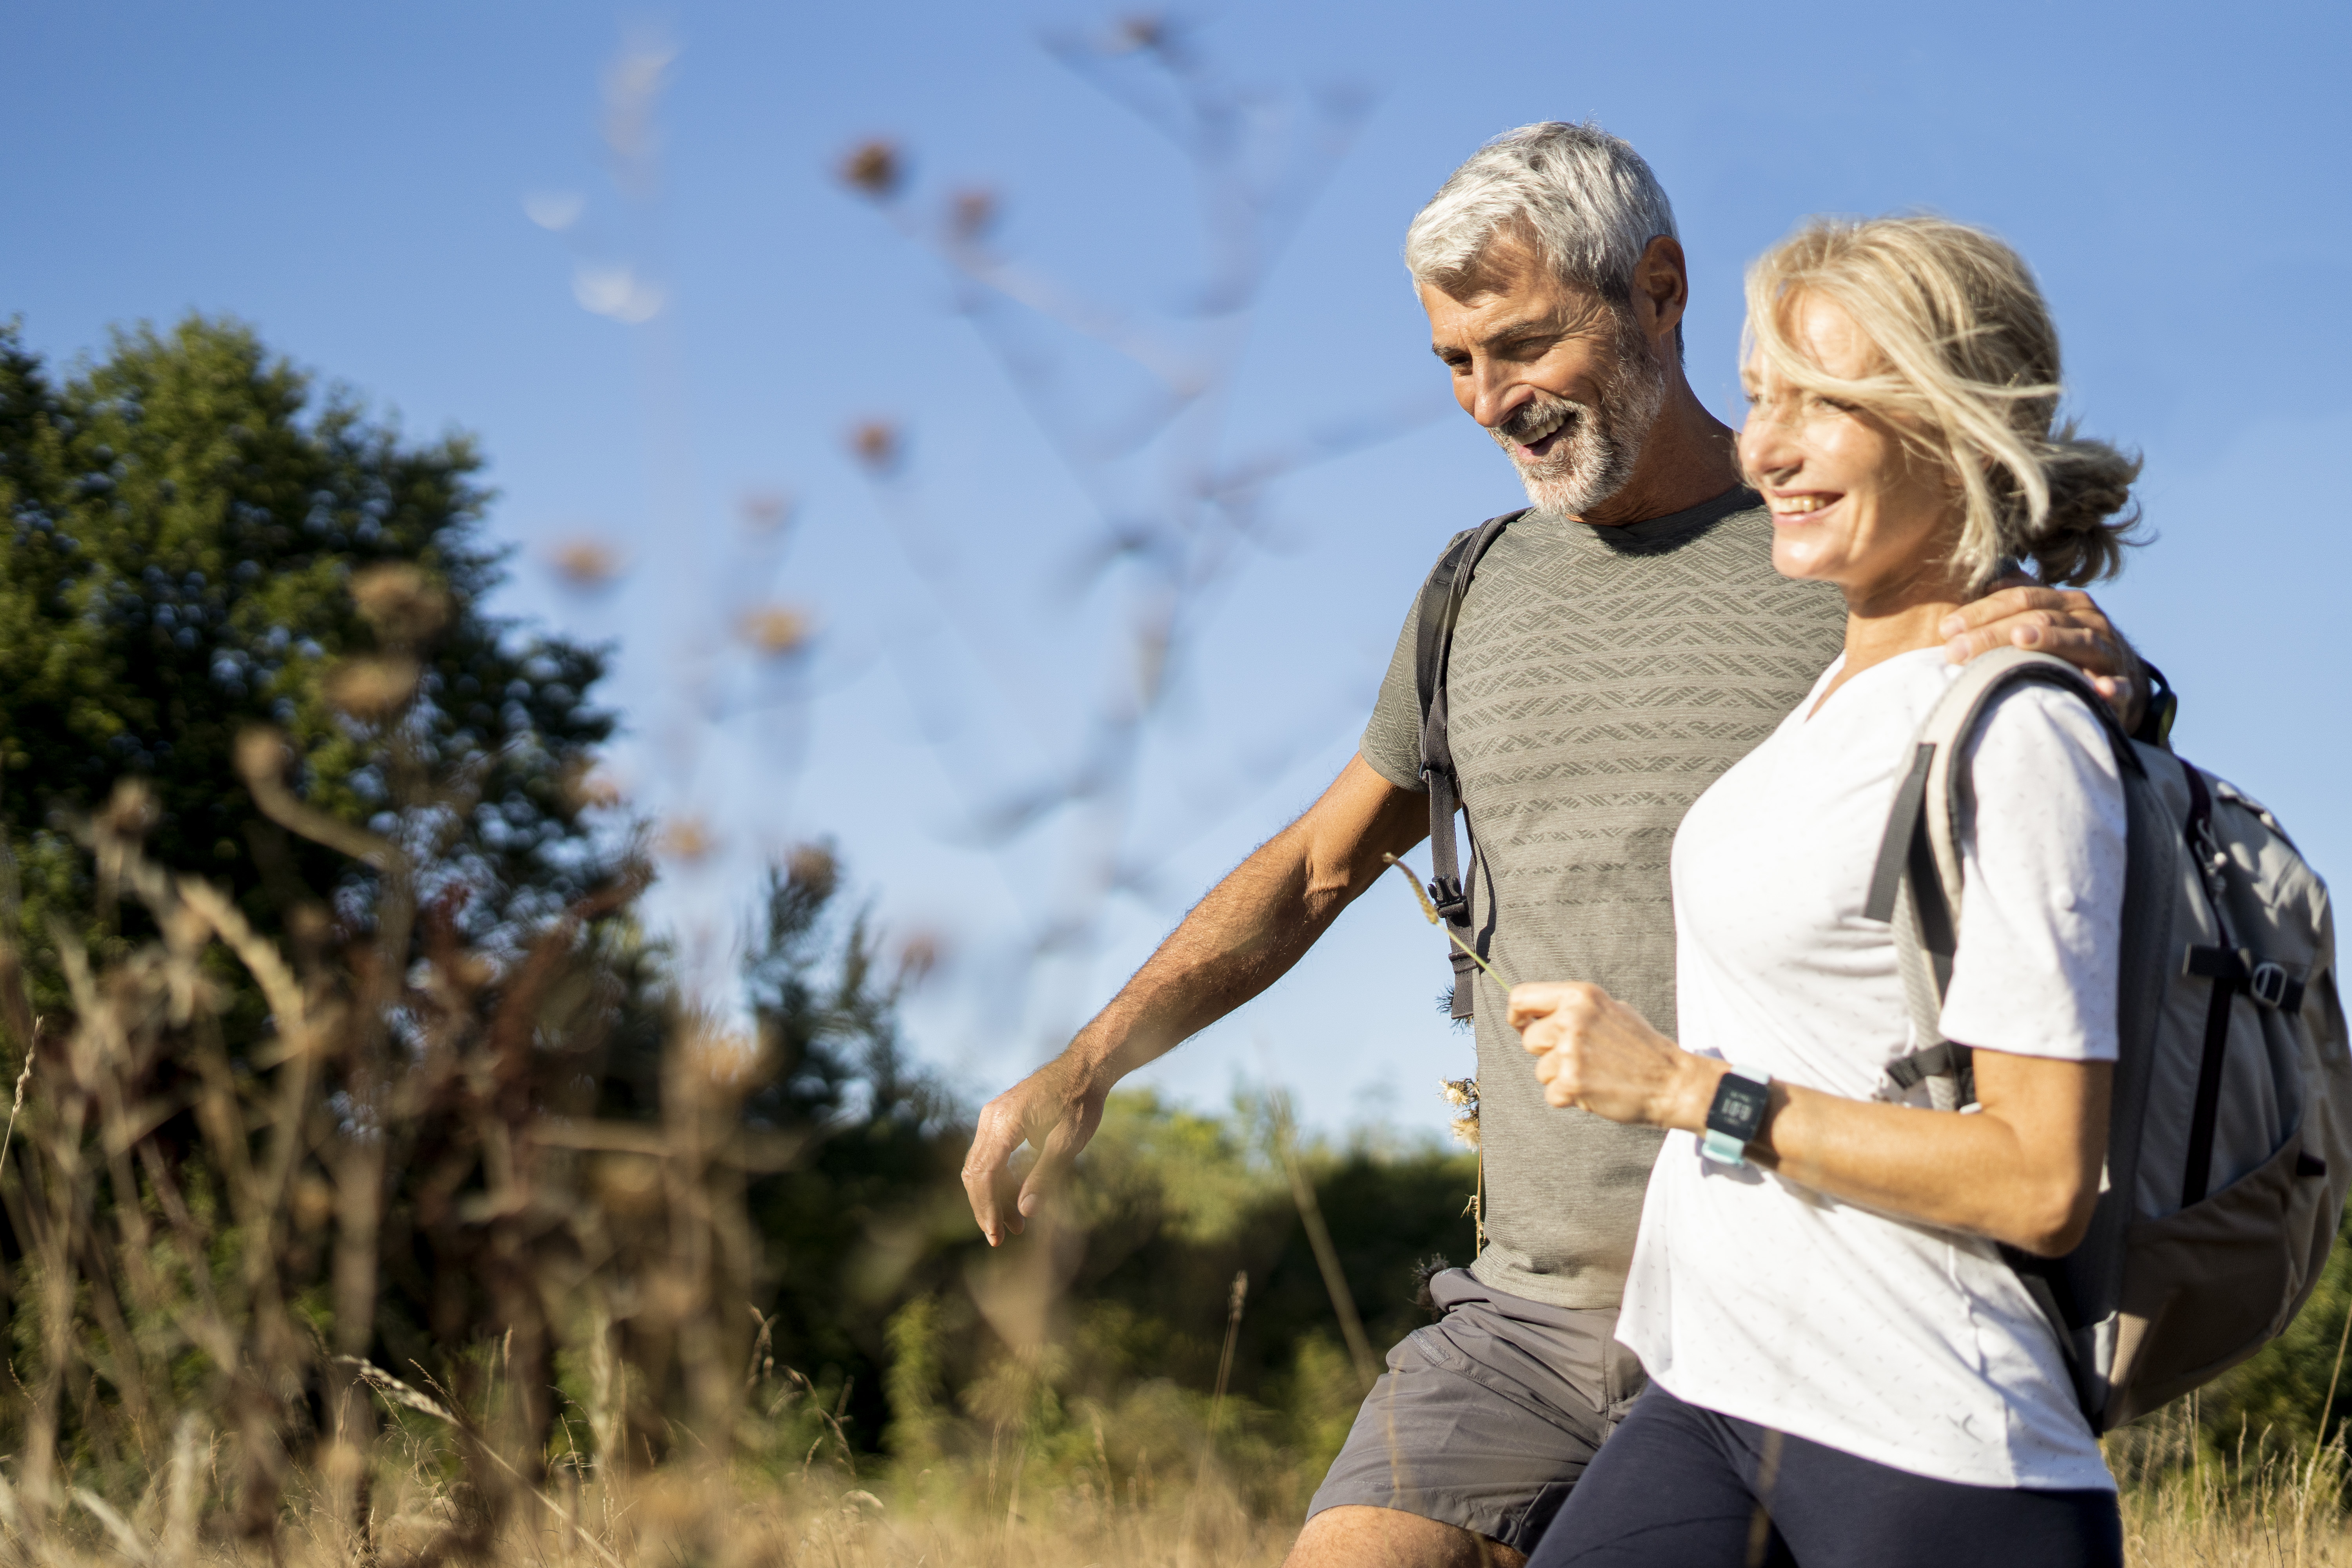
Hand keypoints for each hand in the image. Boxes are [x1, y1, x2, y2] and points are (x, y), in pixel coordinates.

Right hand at [960, 1055, 1109, 1245]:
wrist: (1085, 1066)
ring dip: (992, 1195)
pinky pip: (988, 1154)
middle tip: (1000, 1238)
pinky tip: (1015, 1197)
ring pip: (978, 1164)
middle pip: (975, 1172)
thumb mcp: (1069, 1141)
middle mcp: (991, 1117)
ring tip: (1015, 1224)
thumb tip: (1025, 1211)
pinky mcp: (998, 1117)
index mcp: (1006, 1122)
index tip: (996, 1236)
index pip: (985, 1174)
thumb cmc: (1081, 1101)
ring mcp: (992, 1115)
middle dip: (985, 1207)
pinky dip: (997, 1178)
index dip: (988, 1208)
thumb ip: (1045, 1175)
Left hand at [1507, 981, 1718, 1128]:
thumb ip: (1573, 1008)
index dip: (1517, 1014)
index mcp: (1580, 996)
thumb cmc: (1642, 1048)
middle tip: (1581, 1058)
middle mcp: (1572, 1019)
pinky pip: (1551, 1095)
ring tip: (1594, 1074)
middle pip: (1529, 1039)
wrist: (1673, 1082)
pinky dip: (1569, 1099)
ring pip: (1540, 1070)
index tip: (1521, 1025)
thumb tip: (1533, 1014)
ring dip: (1561, 1078)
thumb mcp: (1611, 1009)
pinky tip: (1595, 1091)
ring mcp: (1571, 1052)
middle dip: (1548, 1053)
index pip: (1521, 997)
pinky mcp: (1572, 1083)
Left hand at [1940, 581, 2144, 730]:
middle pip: (2038, 618)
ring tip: (2021, 640)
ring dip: (2049, 641)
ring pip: (2076, 641)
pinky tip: (2098, 689)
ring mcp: (2107, 651)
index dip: (1981, 612)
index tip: (1946, 629)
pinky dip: (2109, 687)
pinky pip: (2117, 685)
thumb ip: (2022, 598)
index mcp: (2066, 603)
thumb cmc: (2071, 645)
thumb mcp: (2049, 616)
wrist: (2123, 674)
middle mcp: (2088, 620)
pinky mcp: (2122, 684)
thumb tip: (1990, 577)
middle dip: (1994, 633)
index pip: (2019, 598)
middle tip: (1956, 650)